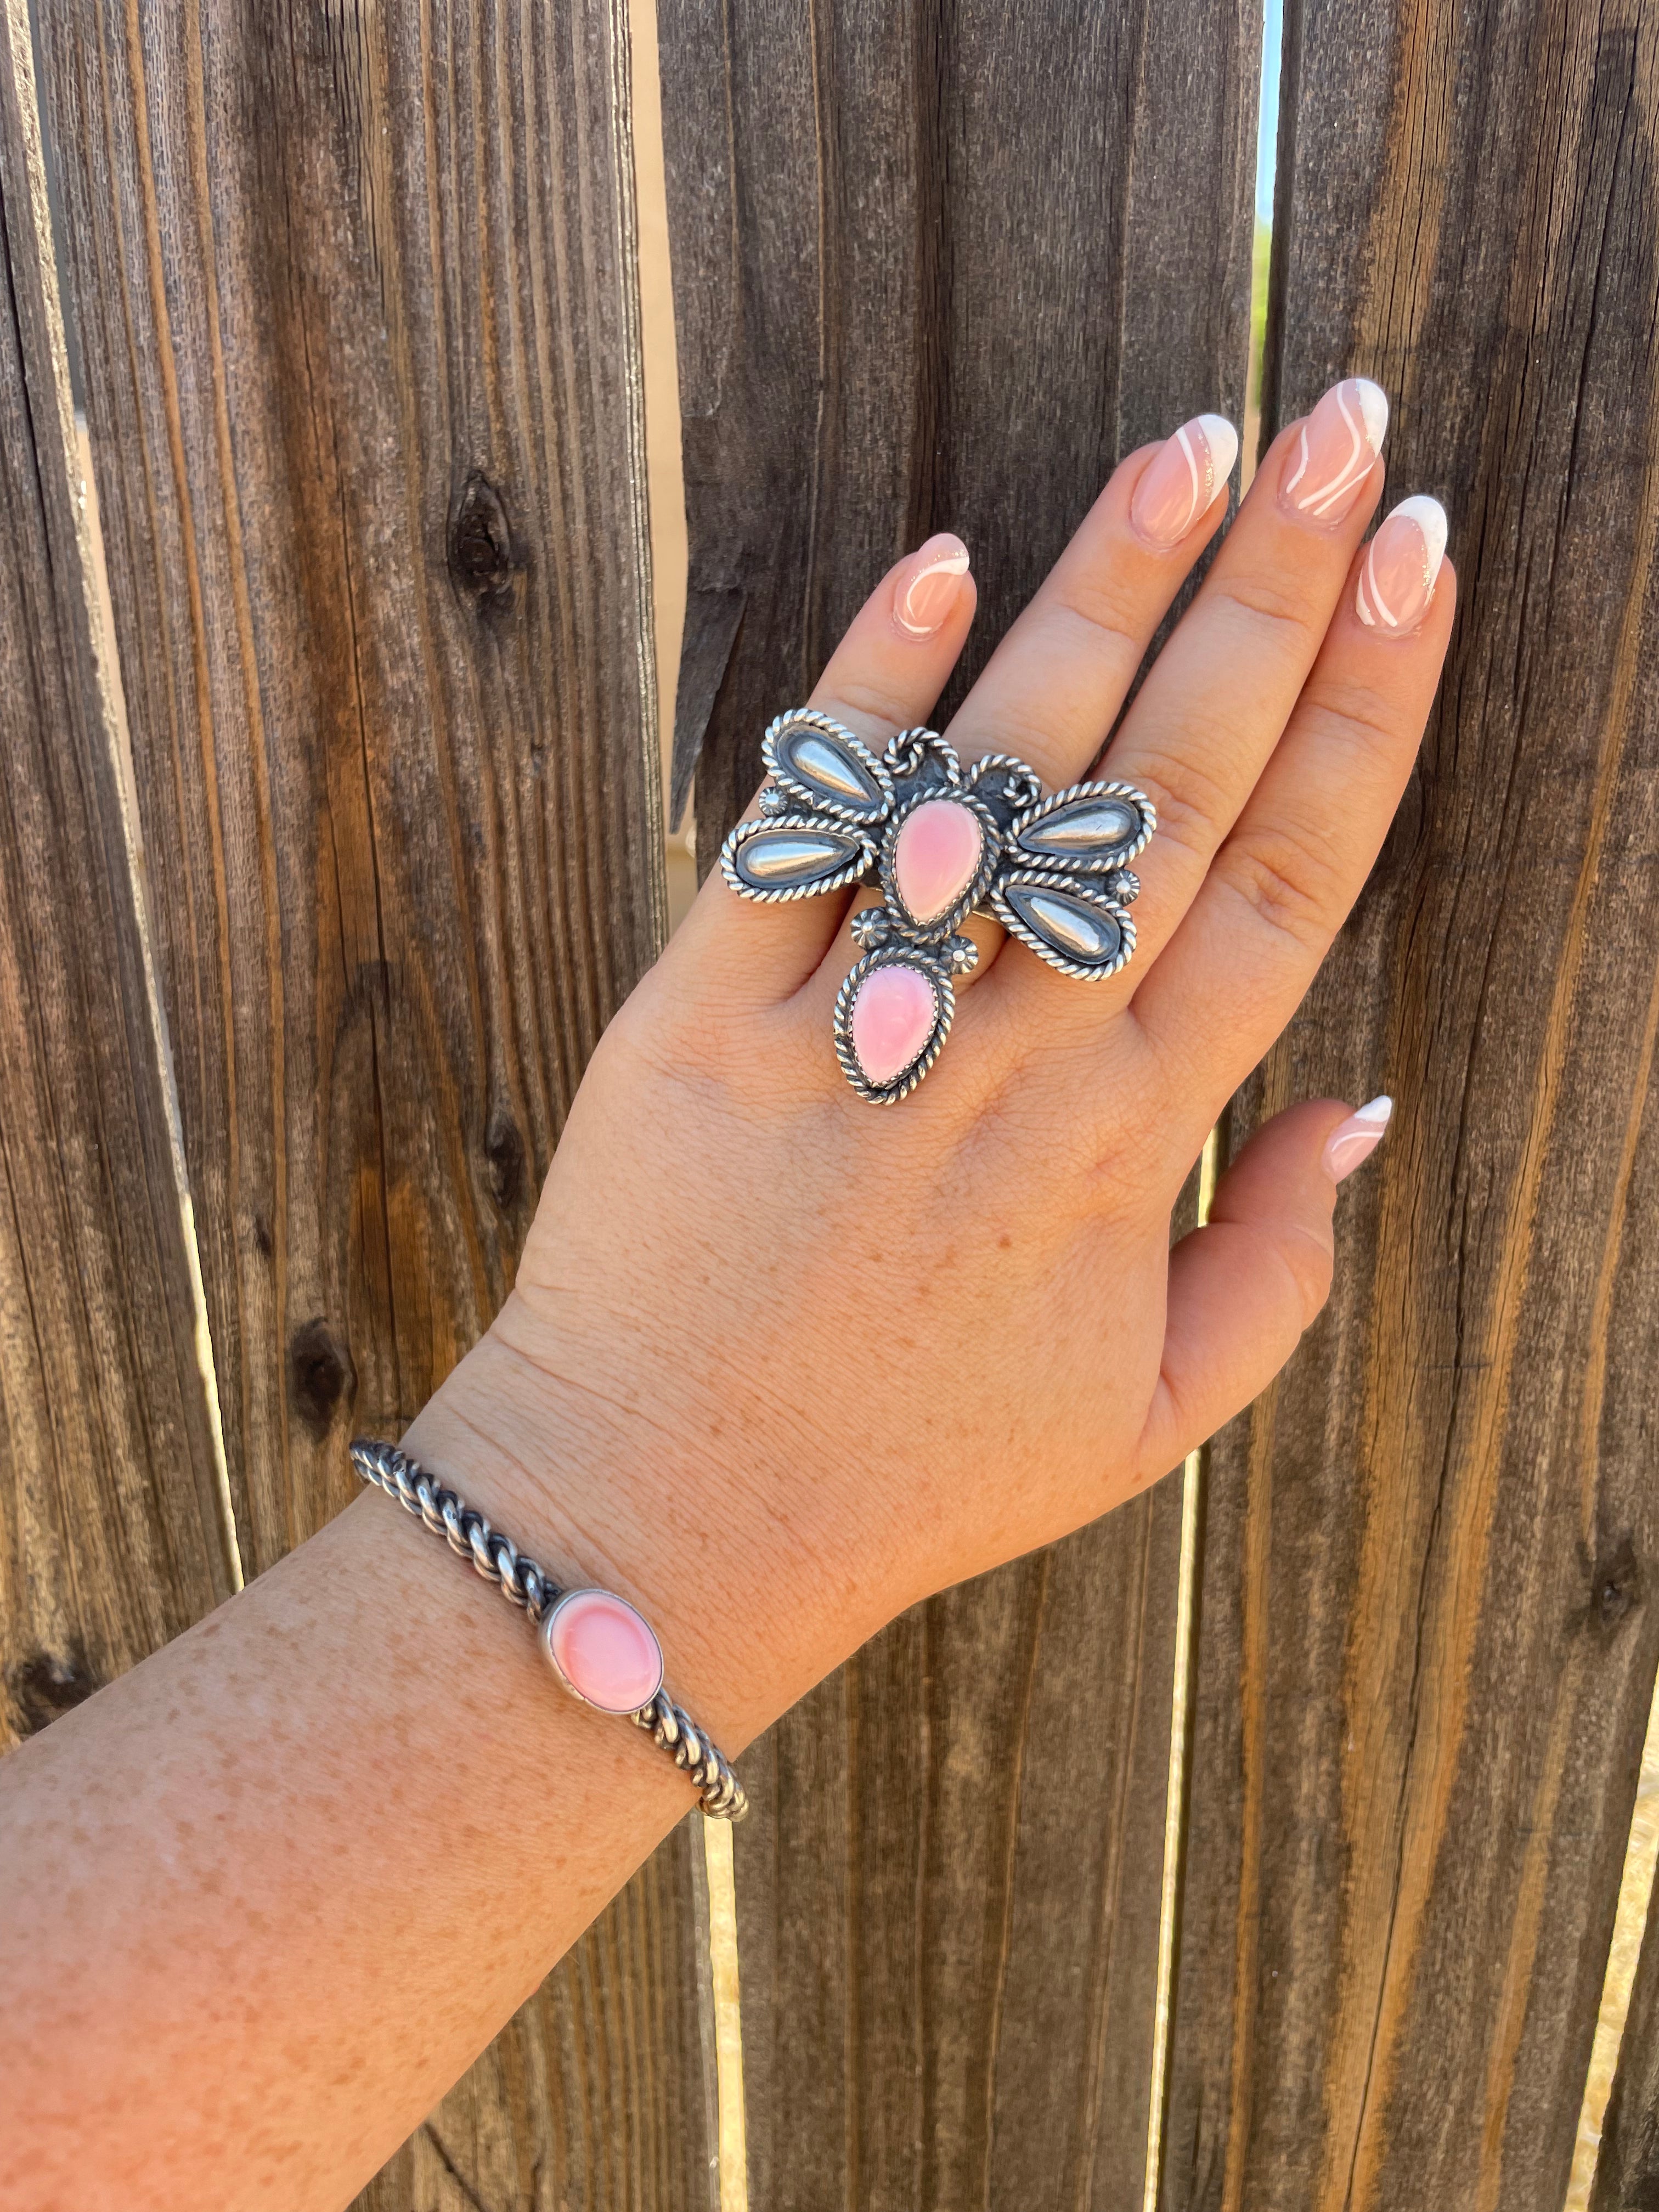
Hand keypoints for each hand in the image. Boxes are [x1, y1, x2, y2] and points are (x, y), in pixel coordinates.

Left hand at [416, 381, 1452, 1745]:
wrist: (665, 1520)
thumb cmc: (911, 1473)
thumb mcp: (1144, 1418)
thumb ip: (1279, 1265)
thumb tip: (1366, 1107)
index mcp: (1130, 1147)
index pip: (1286, 884)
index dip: (1367, 711)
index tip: (1418, 564)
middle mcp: (1011, 1063)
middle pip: (1172, 790)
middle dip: (1273, 595)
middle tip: (1344, 426)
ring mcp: (854, 1031)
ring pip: (1002, 780)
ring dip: (1103, 598)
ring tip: (1192, 445)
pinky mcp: (697, 1017)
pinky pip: (792, 836)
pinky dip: (859, 701)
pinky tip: (937, 566)